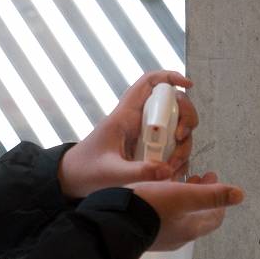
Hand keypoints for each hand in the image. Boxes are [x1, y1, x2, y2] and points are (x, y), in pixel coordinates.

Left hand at [58, 71, 198, 198]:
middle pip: (173, 105)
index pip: (150, 83)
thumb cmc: (86, 171)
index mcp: (125, 116)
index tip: (187, 85)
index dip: (170, 77)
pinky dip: (178, 160)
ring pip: (176, 129)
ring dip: (183, 145)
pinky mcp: (149, 151)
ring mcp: (145, 136)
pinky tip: (172, 174)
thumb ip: (137, 172)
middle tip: (180, 138)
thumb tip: (167, 170)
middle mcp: (138, 121)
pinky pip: (172, 149)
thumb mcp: (111, 173)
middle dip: (185, 119)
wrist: (72, 181)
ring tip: (173, 166)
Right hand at [131, 172, 243, 250]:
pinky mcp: (142, 233)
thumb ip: (212, 196)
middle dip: (200, 196)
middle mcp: (177, 236)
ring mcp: (159, 237)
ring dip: (181, 199)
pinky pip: (160, 218)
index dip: (218, 199)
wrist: (114, 222)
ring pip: (178, 217)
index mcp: (190, 229)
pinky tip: (154, 193)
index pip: (214, 217)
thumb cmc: (150, 207)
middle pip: (196, 216)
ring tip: (175, 182)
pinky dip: (165, 204)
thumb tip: (240, 195)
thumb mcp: (184, 196)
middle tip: (196, 176)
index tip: (212, 177)